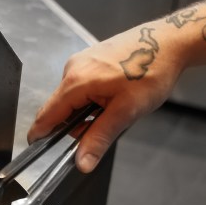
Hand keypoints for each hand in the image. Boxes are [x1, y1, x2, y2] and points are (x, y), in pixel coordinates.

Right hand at [27, 26, 183, 172]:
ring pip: (72, 99)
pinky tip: (113, 97)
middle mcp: (73, 69)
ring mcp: (81, 61)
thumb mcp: (126, 112)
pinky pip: (80, 87)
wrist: (170, 41)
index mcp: (76, 81)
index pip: (47, 114)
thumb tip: (82, 164)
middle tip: (104, 126)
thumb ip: (99, 138)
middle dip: (75, 124)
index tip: (36, 148)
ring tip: (114, 108)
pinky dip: (91, 99)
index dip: (40, 134)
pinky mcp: (90, 59)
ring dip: (86, 111)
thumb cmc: (152, 70)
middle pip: (60, 108)